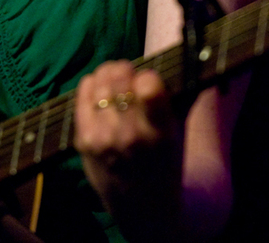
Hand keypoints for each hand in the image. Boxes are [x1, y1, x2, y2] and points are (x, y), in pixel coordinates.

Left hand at [74, 60, 182, 233]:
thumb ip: (172, 99)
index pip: (148, 88)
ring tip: (116, 80)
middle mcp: (130, 137)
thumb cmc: (168, 164)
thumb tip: (184, 56)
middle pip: (119, 77)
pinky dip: (92, 84)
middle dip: (126, 69)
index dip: (147, 77)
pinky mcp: (84, 141)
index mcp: (161, 135)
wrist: (147, 212)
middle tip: (130, 73)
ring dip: (108, 74)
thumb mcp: (178, 135)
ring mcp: (104, 139)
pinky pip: (84, 92)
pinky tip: (101, 89)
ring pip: (100, 80)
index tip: (148, 80)